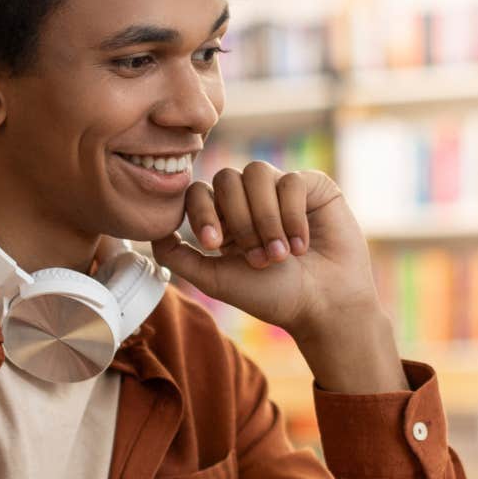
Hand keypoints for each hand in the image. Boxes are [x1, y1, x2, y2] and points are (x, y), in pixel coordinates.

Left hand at [150, 163, 376, 336]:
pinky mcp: (313, 186)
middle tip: (259, 258)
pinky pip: (292, 181)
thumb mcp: (215, 279)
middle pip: (227, 179)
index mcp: (226, 218)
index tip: (214, 244)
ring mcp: (282, 189)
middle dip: (240, 222)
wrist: (323, 304)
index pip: (199, 192)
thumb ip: (179, 257)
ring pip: (257, 173)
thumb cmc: (272, 295)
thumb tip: (154, 233)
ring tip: (281, 254)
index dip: (202, 212)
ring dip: (266, 218)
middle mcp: (252, 199)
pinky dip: (293, 216)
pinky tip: (303, 244)